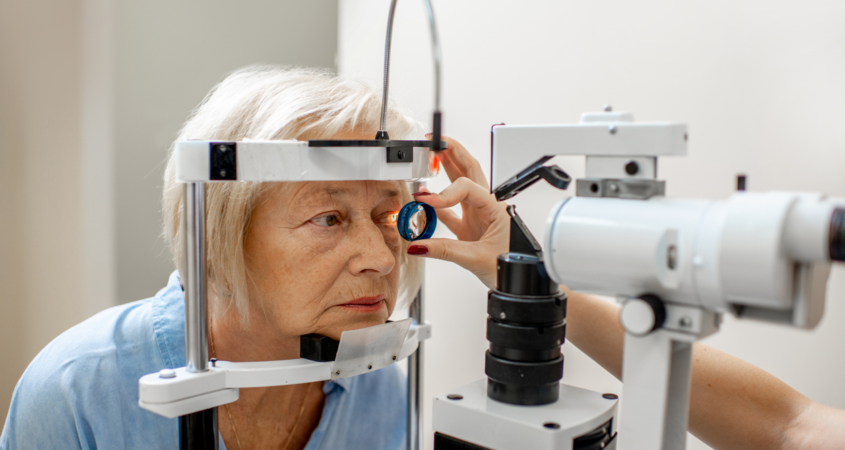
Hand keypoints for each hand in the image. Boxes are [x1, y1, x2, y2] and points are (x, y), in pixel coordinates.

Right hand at [407, 136, 509, 287]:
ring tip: (430, 158)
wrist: (519, 281)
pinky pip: (451, 212)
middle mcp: (487, 207)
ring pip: (460, 187)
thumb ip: (444, 250)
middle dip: (453, 152)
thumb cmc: (511, 265)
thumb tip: (419, 245)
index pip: (468, 187)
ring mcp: (478, 216)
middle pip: (469, 170)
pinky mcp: (470, 229)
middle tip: (435, 141)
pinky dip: (437, 206)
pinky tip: (425, 201)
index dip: (445, 192)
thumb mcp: (477, 258)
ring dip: (445, 171)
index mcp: (495, 208)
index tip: (427, 201)